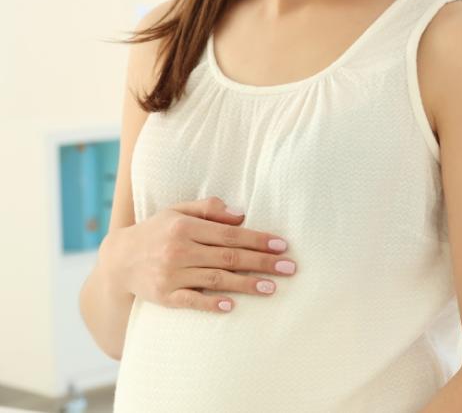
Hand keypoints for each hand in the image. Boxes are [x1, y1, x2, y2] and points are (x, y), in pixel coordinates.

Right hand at [101, 197, 296, 312]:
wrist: (119, 259)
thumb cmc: (157, 231)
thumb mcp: (178, 211)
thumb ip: (209, 209)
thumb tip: (242, 215)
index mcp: (185, 227)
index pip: (231, 235)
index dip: (258, 240)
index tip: (282, 246)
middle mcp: (179, 250)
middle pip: (229, 257)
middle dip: (262, 262)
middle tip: (289, 268)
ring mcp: (171, 274)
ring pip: (216, 279)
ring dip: (246, 284)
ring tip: (272, 288)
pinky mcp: (164, 296)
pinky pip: (191, 301)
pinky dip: (210, 304)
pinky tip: (230, 306)